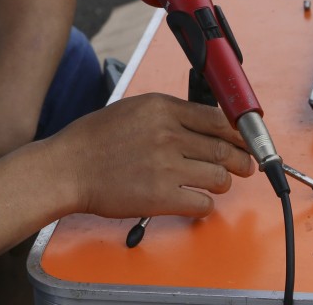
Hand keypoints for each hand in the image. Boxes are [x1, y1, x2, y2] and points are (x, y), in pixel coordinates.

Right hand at [51, 93, 256, 218]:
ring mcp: (166, 166)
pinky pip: (202, 202)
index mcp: (162, 108)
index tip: (243, 140)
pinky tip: (196, 201)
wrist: (68, 167)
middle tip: (244, 166)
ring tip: (217, 184)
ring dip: (222, 183)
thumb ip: (168, 114)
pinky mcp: (161, 196)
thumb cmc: (94, 140)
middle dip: (240, 160)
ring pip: (218, 176)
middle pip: (223, 148)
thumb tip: (200, 125)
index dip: (237, 133)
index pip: (216, 118)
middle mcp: (168, 134)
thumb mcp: (133, 109)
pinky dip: (205, 205)